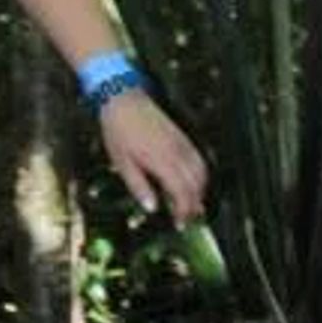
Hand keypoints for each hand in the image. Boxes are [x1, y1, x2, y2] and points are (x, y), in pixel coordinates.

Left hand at [99, 92, 207, 223]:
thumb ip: (139, 187)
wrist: (124, 99)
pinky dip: (201, 174)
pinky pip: (199, 159)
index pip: (182, 192)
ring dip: (201, 190)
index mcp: (162, 161)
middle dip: (194, 204)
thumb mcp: (122, 163)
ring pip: (201, 172)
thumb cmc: (119, 131)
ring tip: (193, 205)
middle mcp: (177, 152)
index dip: (183, 210)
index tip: (180, 223)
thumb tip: (152, 208)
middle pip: (196, 184)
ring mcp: (182, 143)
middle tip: (187, 219)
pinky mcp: (182, 136)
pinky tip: (194, 182)